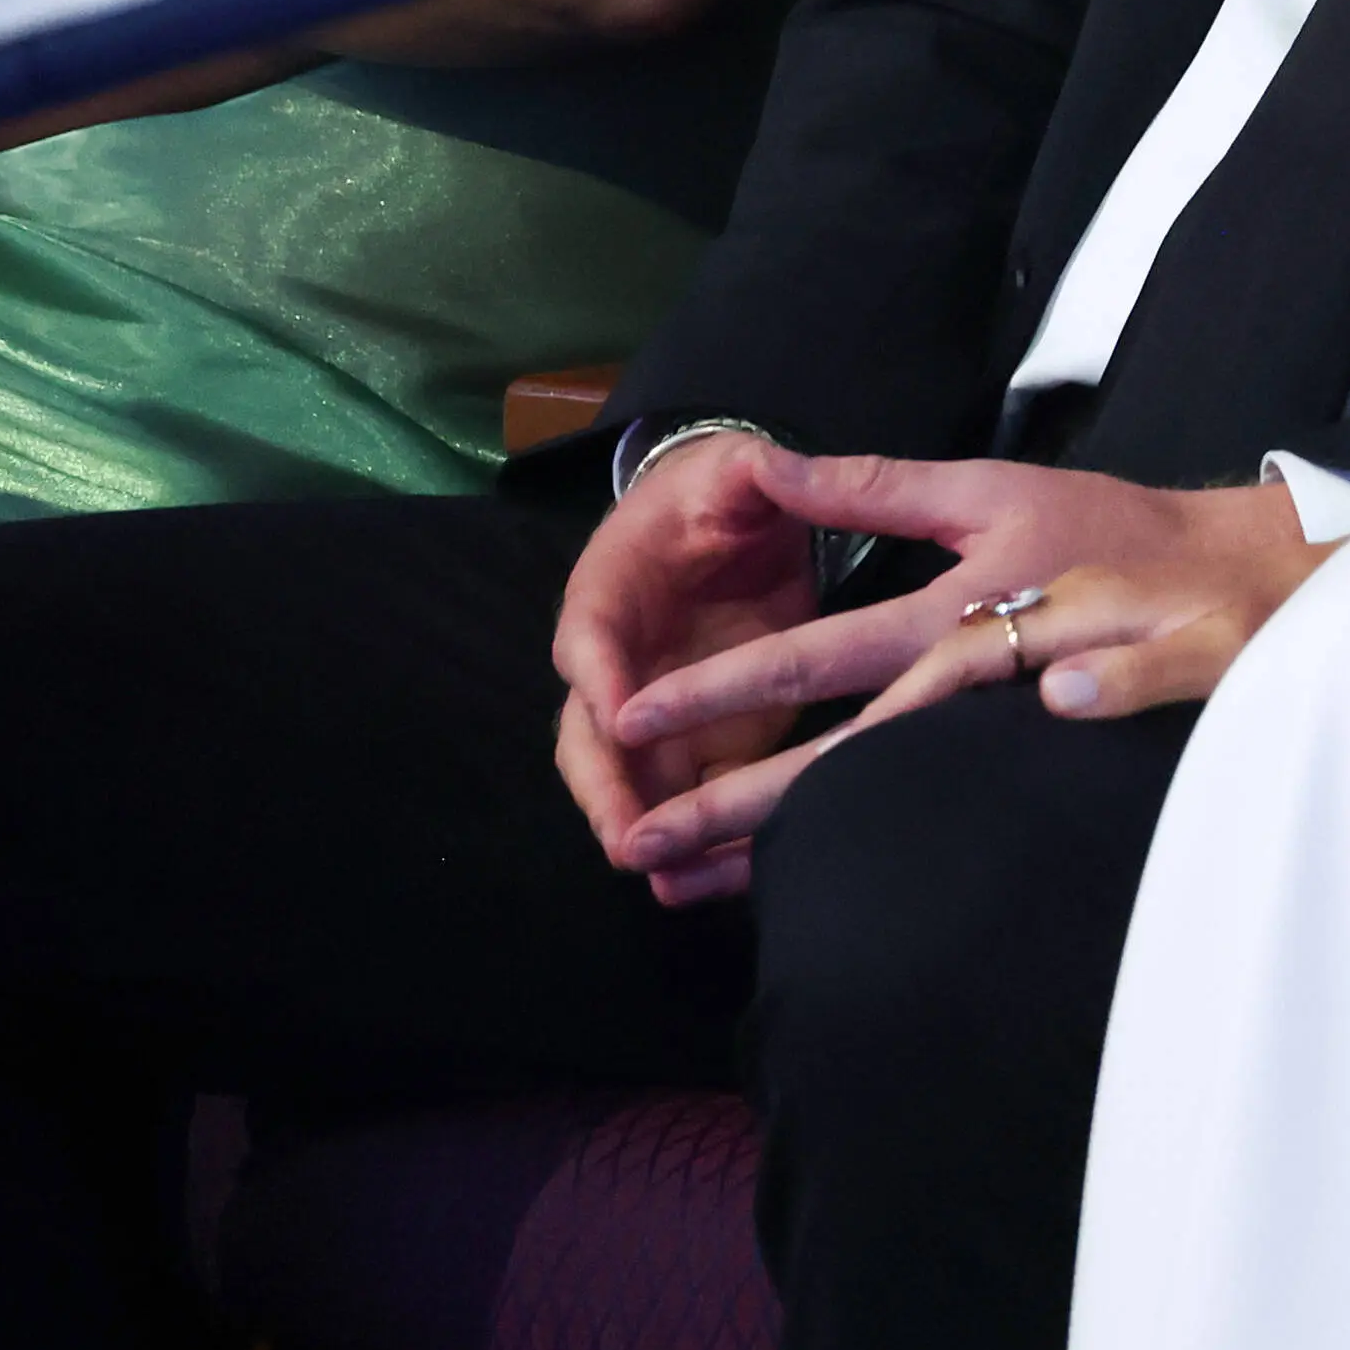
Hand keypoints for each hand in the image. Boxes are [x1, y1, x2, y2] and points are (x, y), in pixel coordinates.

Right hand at [548, 431, 828, 906]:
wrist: (737, 530)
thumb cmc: (723, 497)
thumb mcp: (737, 473)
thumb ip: (749, 472)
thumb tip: (761, 462)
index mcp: (608, 593)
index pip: (589, 637)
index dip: (599, 676)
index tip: (616, 716)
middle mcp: (615, 667)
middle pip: (588, 737)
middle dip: (605, 787)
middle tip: (627, 840)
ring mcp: (655, 715)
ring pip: (629, 783)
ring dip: (643, 831)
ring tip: (666, 882)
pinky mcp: (702, 743)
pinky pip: (687, 799)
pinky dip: (697, 841)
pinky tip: (714, 888)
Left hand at [584, 456, 1290, 890]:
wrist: (1248, 573)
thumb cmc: (1116, 529)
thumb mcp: (996, 488)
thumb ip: (881, 485)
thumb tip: (769, 466)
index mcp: (958, 602)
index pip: (818, 649)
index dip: (720, 684)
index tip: (627, 717)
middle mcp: (992, 661)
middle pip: (846, 743)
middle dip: (734, 797)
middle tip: (637, 840)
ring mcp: (1043, 707)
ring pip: (906, 779)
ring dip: (802, 832)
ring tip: (704, 876)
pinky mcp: (1093, 737)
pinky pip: (1009, 784)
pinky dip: (934, 824)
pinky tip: (871, 866)